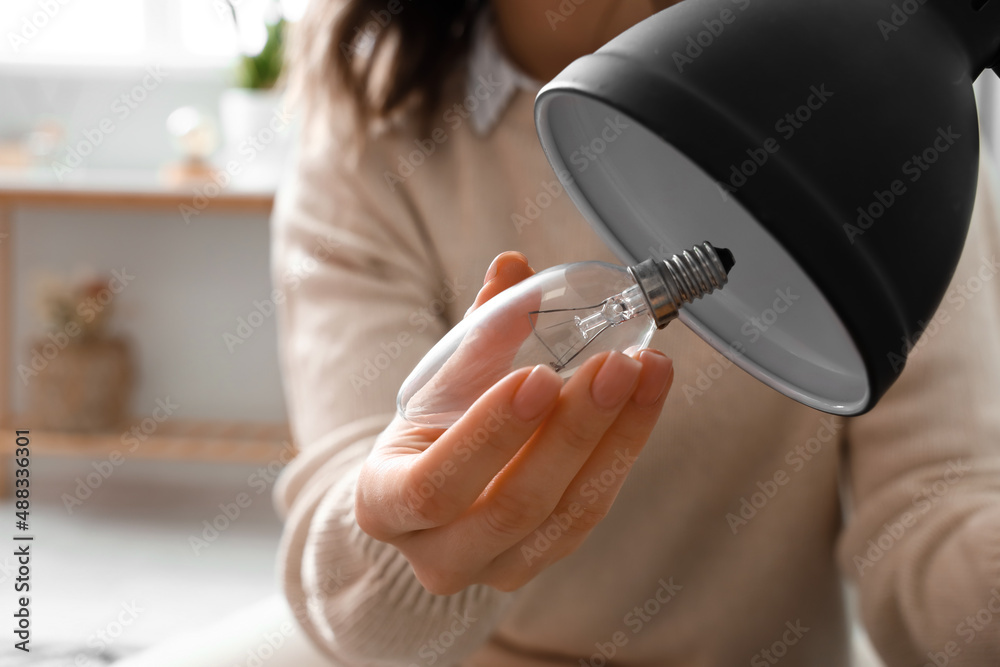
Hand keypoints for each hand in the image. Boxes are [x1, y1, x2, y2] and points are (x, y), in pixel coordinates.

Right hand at [356, 252, 673, 594]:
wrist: (429, 494)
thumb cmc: (426, 433)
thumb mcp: (435, 384)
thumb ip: (477, 331)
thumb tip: (514, 265)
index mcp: (385, 505)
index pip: (434, 486)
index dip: (489, 435)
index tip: (537, 376)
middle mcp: (436, 556)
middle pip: (513, 506)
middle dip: (572, 432)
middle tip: (615, 366)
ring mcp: (493, 570)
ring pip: (564, 515)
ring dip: (613, 439)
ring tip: (646, 373)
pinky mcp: (540, 562)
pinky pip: (588, 512)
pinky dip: (621, 451)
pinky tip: (645, 400)